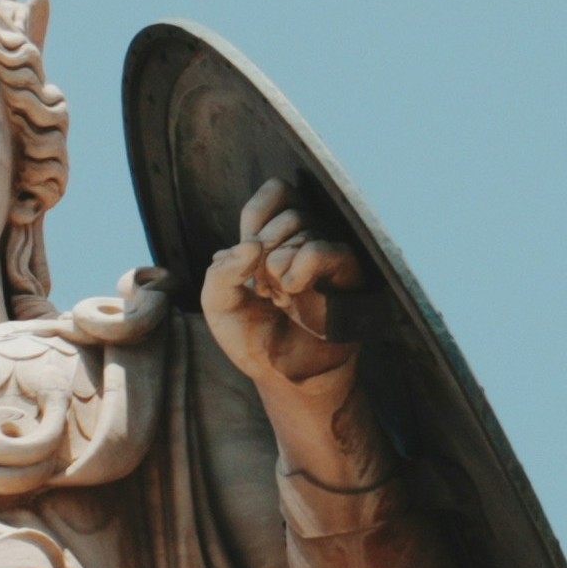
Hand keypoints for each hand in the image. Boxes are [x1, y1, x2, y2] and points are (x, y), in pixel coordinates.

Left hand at [196, 178, 364, 396]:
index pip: (276, 192)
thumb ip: (220, 271)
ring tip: (281, 298)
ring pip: (303, 230)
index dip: (256, 220)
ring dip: (278, 268)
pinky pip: (322, 250)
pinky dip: (298, 269)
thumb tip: (251, 246)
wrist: (282, 376)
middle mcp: (310, 238)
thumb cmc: (253, 336)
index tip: (248, 255)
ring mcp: (331, 255)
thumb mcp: (217, 303)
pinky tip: (293, 293)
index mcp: (280, 235)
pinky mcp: (349, 275)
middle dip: (265, 252)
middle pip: (288, 214)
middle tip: (265, 289)